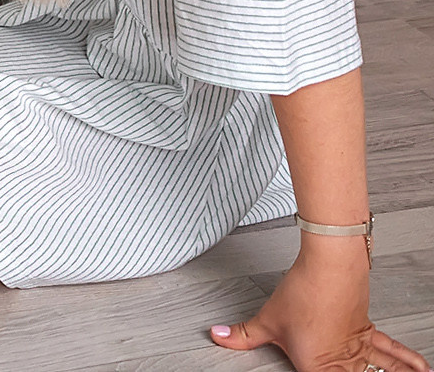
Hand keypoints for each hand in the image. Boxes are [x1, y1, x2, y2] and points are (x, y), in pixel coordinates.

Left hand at [212, 239, 424, 371]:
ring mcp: (359, 348)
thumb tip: (217, 336)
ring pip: (384, 371)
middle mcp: (344, 363)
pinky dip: (408, 361)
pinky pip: (392, 352)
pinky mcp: (368, 331)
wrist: (331, 268)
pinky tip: (422, 367)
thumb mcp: (266, 319)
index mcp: (318, 369)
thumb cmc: (304, 293)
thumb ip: (242, 335)